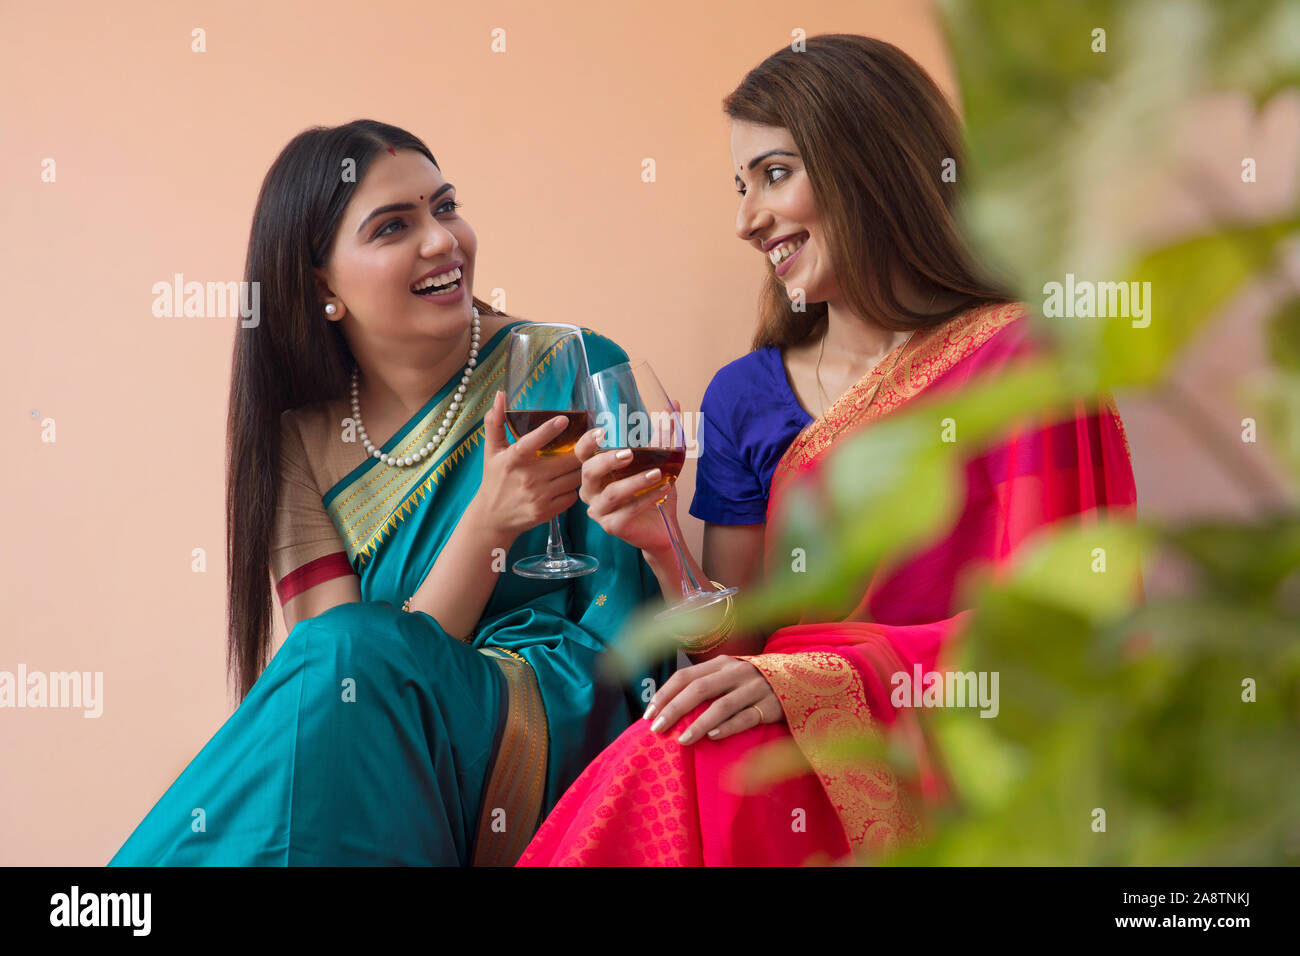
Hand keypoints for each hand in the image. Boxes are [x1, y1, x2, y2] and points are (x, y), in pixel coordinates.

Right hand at [471, 390, 584, 539]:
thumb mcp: (491, 450)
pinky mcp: (547, 511)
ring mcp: (538, 497)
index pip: (531, 443)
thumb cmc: (494, 479)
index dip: (548, 430)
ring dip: (580, 468)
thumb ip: (495, 422)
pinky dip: (574, 487)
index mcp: (513, 460)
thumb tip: (500, 394)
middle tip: (593, 438)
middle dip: (581, 449)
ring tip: (583, 459)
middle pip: (566, 460)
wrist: (492, 518)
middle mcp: (527, 478)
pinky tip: (571, 481)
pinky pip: (572, 495)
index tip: (564, 419)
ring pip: (574, 478)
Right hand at [573, 425, 675, 555]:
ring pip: (611, 493)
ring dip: (635, 481)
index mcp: (595, 470)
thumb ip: (663, 435)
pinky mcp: (611, 526)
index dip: (587, 441)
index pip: (581, 453)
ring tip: (657, 473)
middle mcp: (590, 490)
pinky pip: (627, 511)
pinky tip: (664, 490)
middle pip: (588, 472)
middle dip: (608, 460)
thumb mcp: (659, 460)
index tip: (602, 431)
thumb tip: (674, 404)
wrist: (663, 526)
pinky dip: (647, 498)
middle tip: (630, 453)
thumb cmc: (652, 490)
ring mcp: (599, 510)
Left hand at [643, 655, 784, 744]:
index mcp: (721, 663)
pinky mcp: (771, 705)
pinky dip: (728, 727)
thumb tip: (670, 706)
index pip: (685, 676)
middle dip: (674, 709)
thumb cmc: (754, 682)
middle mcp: (736, 672)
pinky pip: (746, 718)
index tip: (649, 714)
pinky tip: (713, 738)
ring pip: (722, 705)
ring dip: (699, 724)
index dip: (665, 694)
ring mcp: (755, 688)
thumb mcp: (730, 675)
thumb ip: (706, 685)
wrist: (802, 679)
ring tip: (682, 740)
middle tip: (657, 729)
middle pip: (699, 688)